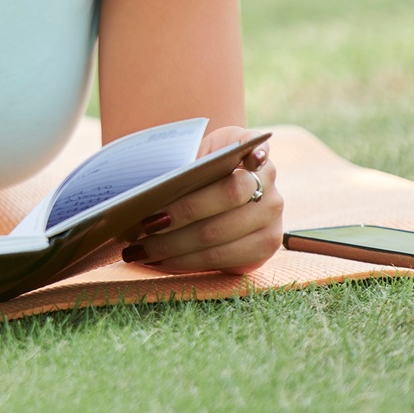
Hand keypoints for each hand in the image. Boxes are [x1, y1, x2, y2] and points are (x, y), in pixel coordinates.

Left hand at [123, 125, 281, 273]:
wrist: (223, 195)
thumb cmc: (201, 172)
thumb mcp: (199, 155)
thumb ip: (188, 161)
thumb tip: (154, 179)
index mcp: (255, 154)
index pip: (250, 150)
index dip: (250, 152)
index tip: (225, 162)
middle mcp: (271, 186)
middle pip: (228, 196)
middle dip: (182, 211)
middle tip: (146, 222)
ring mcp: (271, 219)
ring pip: (218, 234)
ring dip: (174, 245)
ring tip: (141, 249)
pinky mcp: (264, 248)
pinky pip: (221, 259)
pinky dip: (185, 261)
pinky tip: (160, 260)